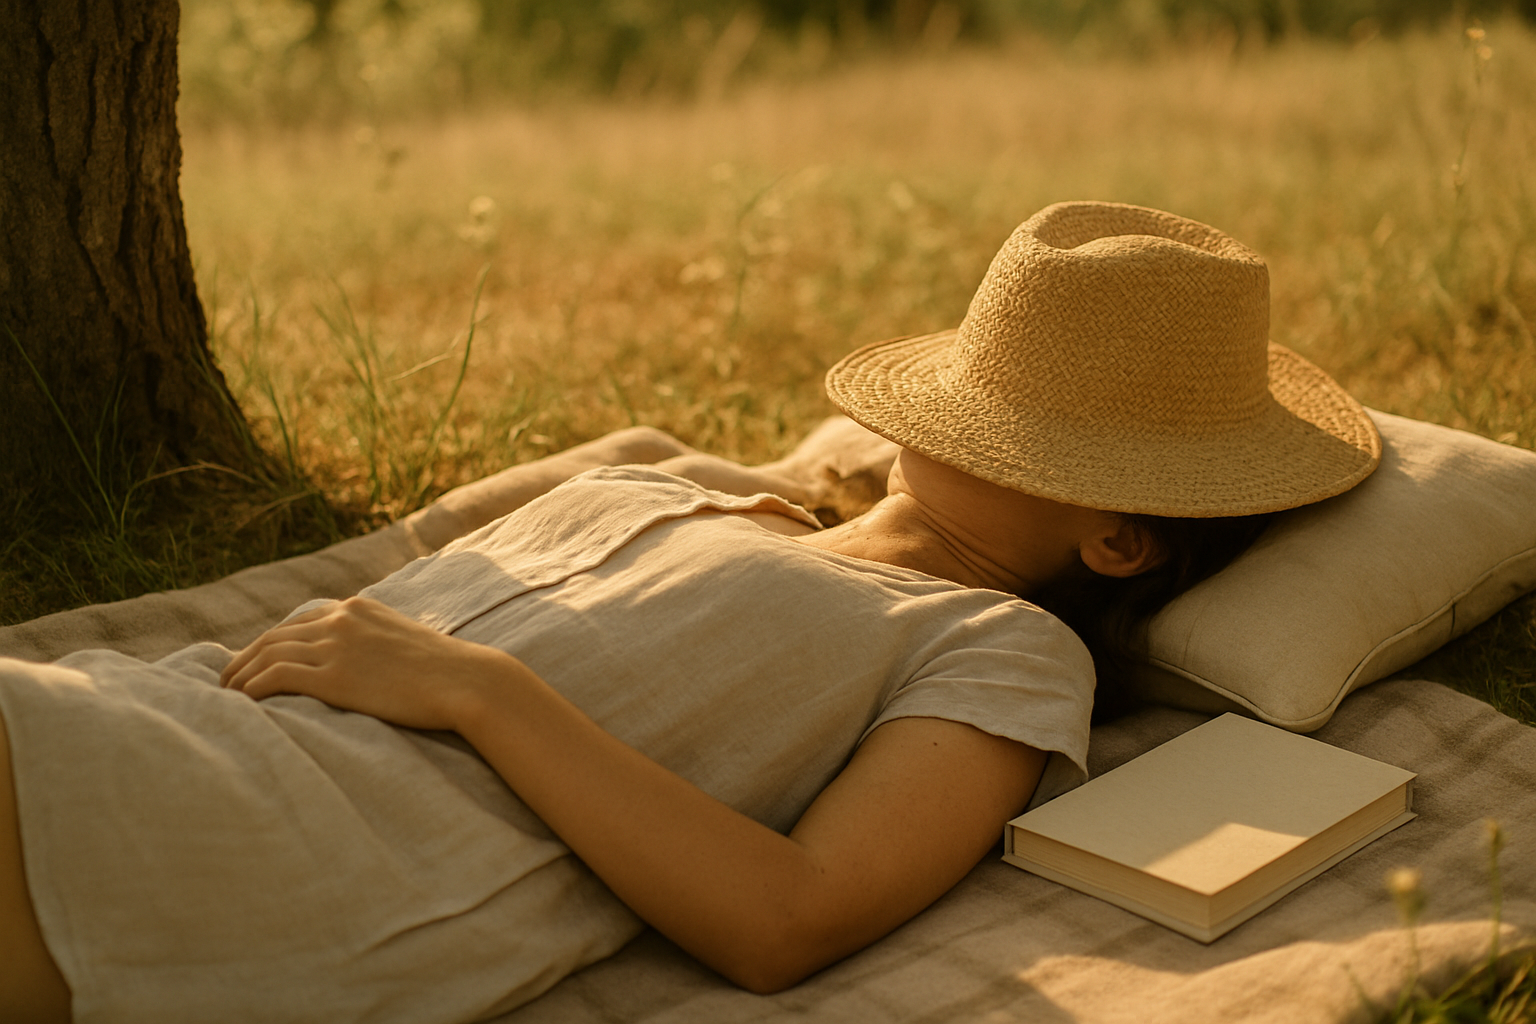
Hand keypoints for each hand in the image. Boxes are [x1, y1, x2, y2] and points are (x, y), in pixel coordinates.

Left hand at [219, 597, 504, 730]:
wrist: (465, 682)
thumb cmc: (446, 673)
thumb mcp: (407, 643)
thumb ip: (378, 644)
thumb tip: (368, 667)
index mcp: (358, 608)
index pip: (299, 622)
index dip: (270, 643)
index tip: (256, 663)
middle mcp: (341, 619)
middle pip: (275, 636)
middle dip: (245, 658)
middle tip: (227, 681)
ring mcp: (336, 645)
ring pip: (267, 654)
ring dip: (240, 675)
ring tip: (226, 695)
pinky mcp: (333, 675)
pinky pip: (275, 676)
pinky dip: (251, 688)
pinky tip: (241, 702)